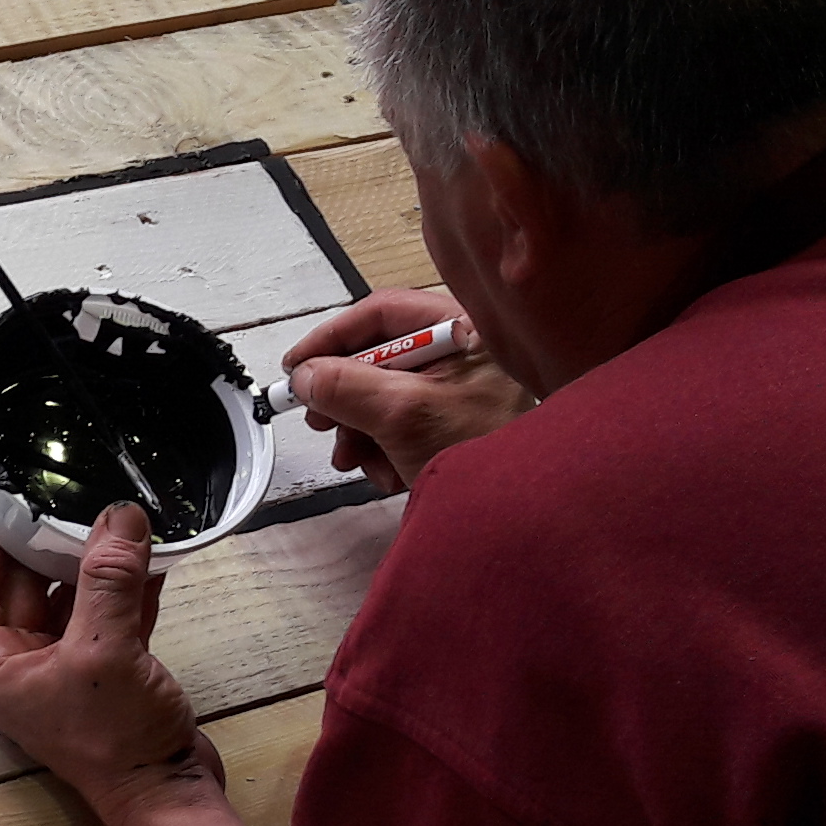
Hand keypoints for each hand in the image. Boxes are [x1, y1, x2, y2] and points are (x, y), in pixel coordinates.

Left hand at [0, 511, 261, 825]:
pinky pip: (108, 617)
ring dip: (94, 564)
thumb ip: (108, 580)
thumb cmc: (117, 738)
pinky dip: (126, 589)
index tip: (8, 504)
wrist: (167, 794)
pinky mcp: (109, 671)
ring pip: (69, 599)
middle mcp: (23, 666)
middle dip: (47, 545)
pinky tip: (152, 554)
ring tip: (117, 517)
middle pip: (20, 588)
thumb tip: (118, 514)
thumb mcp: (106, 651)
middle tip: (71, 497)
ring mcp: (66, 668)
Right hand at [282, 289, 529, 494]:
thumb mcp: (402, 414)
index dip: (332, 337)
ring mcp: (459, 392)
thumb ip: (345, 387)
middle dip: (344, 396)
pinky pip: (402, 427)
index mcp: (463, 330)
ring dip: (360, 431)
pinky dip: (385, 450)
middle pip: (378, 358)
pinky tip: (389, 474)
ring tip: (355, 459)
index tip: (298, 366)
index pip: (382, 313)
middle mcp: (462, 354)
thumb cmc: (483, 451)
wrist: (527, 512)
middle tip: (321, 421)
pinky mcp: (454, 427)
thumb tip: (305, 376)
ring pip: (385, 398)